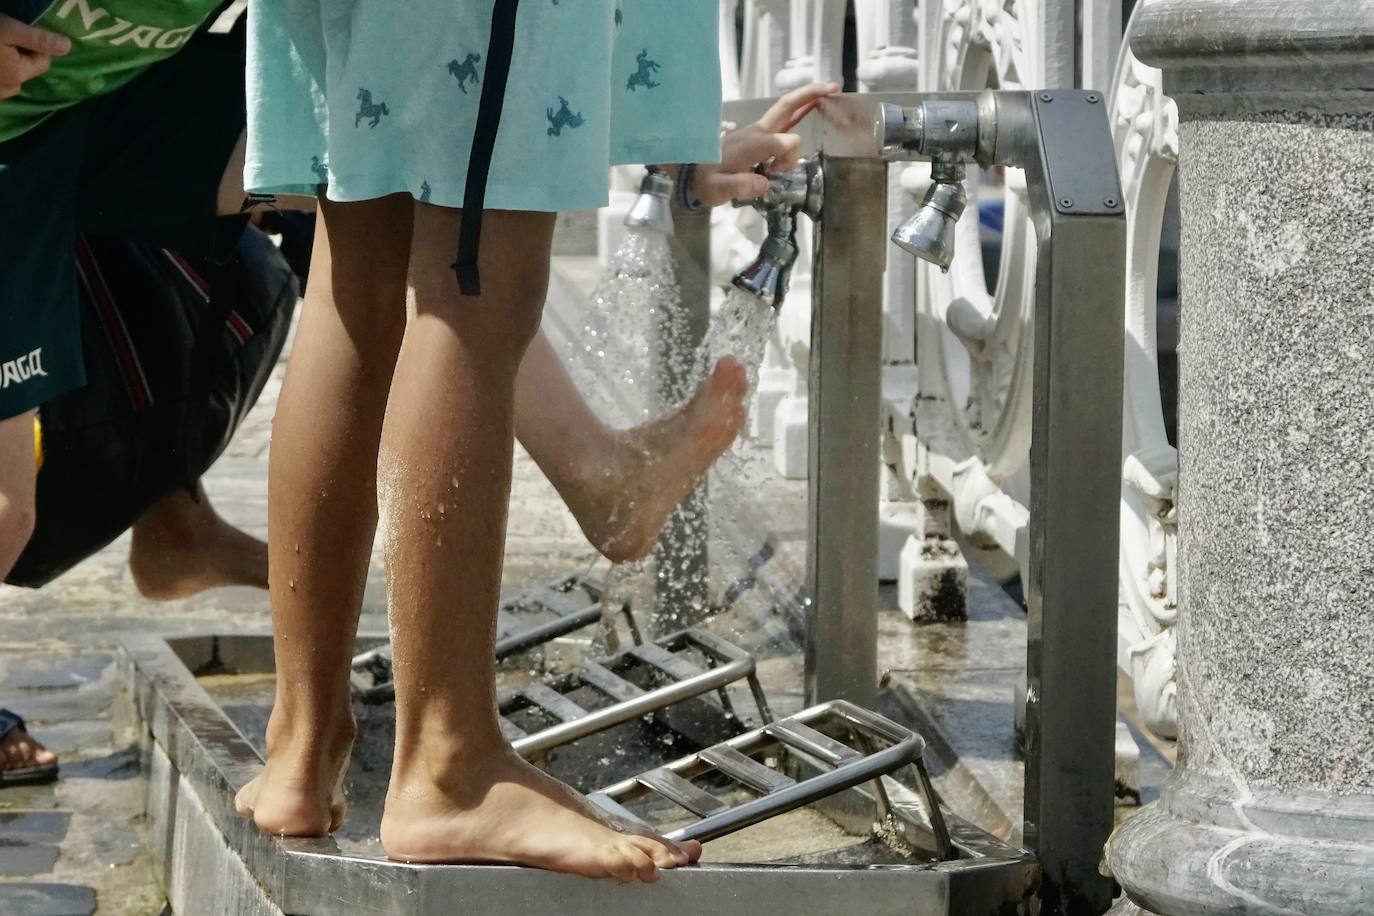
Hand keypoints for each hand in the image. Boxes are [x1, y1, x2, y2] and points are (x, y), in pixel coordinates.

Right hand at [0, 14, 69, 99]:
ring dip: (4, 61)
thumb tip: (68, 47)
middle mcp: (8, 89)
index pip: (43, 61)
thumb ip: (37, 39)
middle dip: (18, 52)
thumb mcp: (7, 30)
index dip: (35, 44)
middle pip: (25, 68)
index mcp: (19, 75)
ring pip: (9, 74)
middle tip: (2, 37)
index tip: (19, 31)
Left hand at [690, 82, 839, 207]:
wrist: (686, 171)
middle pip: (787, 106)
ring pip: (785, 112)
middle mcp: (757, 132)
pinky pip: (779, 123)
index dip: (790, 160)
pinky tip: (805, 114)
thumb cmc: (703, 181)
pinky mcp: (754, 137)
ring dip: (805, 104)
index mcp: (754, 143)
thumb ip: (742, 185)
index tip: (775, 175)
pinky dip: (795, 115)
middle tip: (833, 88)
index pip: (788, 144)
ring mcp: (755, 132)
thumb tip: (765, 183)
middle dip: (810, 94)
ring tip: (825, 99)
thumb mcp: (720, 189)